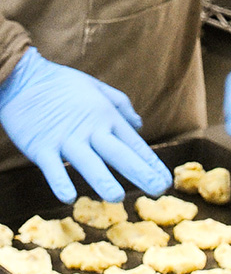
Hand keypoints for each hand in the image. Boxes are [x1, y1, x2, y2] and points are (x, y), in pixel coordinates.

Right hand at [0, 47, 171, 202]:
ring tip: (117, 197)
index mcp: (106, 117)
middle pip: (119, 154)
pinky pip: (52, 168)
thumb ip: (121, 105)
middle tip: (159, 190)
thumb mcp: (96, 87)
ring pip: (88, 163)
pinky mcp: (41, 146)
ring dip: (103, 180)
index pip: (134, 144)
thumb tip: (140, 124)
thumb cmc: (60, 83)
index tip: (166, 179)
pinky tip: (69, 198)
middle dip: (141, 173)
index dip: (151, 163)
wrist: (21, 75)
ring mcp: (66, 138)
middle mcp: (90, 129)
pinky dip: (60, 182)